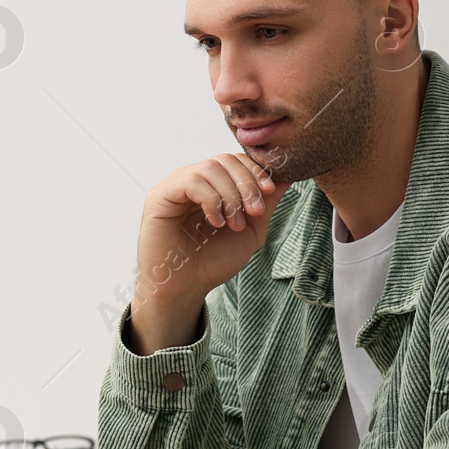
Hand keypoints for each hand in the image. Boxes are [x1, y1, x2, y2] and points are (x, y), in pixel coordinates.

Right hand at [130, 154, 290, 350]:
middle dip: (247, 183)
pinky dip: (212, 200)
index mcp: (211, 186)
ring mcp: (174, 186)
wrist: (186, 289)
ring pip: (211, 168)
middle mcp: (192, 180)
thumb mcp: (250, 231)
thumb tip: (288, 176)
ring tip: (235, 224)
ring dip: (231, 196)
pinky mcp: (160, 195)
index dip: (256, 171)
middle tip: (255, 212)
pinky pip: (192, 181)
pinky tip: (217, 223)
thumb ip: (266, 204)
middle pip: (225, 159)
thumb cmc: (213, 262)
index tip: (270, 192)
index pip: (235, 161)